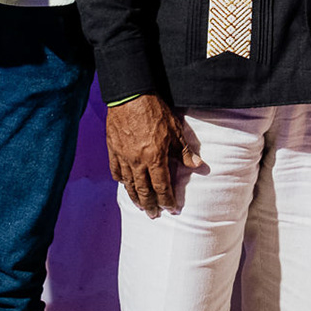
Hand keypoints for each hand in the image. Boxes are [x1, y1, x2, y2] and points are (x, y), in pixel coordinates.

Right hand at [106, 94, 197, 216]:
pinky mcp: (113, 149)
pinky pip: (116, 170)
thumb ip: (184, 151)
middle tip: (153, 215)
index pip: (162, 186)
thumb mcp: (175, 130)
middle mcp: (137, 161)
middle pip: (143, 190)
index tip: (171, 209)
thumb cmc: (155, 110)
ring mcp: (123, 156)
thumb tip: (197, 166)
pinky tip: (124, 184)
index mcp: (155, 157)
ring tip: (140, 206)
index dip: (167, 200)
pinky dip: (121, 180)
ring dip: (135, 197)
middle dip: (150, 205)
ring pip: (128, 184)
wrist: (131, 95)